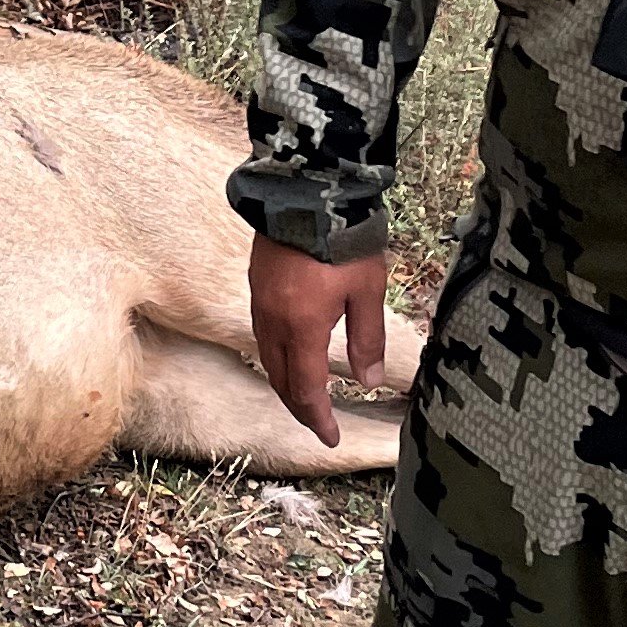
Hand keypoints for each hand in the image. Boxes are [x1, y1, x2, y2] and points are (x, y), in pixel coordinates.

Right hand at [250, 234, 411, 448]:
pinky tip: (293, 354)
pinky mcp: (258, 286)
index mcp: (302, 327)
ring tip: (308, 395)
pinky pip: (263, 335)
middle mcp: (274, 321)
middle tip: (321, 423)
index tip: (331, 437)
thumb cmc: (343, 239)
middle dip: (300, 407)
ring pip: (268, 359)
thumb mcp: (368, 292)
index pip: (306, 390)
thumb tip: (368, 381)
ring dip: (287, 383)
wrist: (308, 189)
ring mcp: (261, 303)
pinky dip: (278, 357)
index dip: (318, 418)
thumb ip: (367, 340)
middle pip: (281, 380)